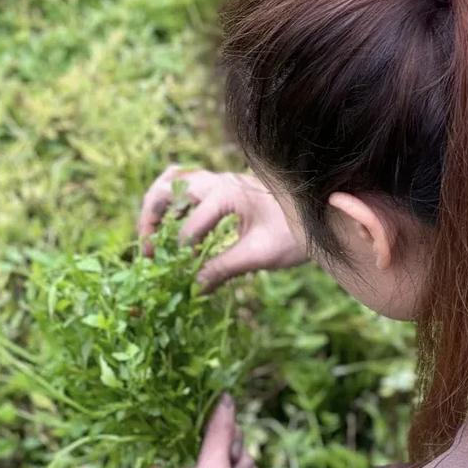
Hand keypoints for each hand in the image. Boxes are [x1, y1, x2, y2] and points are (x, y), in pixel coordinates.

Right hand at [136, 165, 306, 289]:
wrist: (319, 213)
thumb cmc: (294, 233)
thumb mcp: (259, 255)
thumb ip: (223, 269)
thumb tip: (193, 288)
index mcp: (227, 195)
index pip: (188, 228)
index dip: (179, 256)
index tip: (178, 276)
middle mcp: (218, 181)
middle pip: (166, 190)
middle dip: (150, 220)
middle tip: (148, 251)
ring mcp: (219, 179)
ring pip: (171, 181)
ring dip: (156, 207)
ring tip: (152, 237)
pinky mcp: (222, 185)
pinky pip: (185, 184)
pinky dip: (172, 201)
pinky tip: (172, 226)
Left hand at [147, 394, 262, 467]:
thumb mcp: (213, 467)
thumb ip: (219, 430)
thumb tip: (225, 397)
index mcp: (165, 460)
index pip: (186, 424)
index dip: (208, 424)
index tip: (220, 431)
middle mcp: (181, 467)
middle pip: (215, 435)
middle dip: (231, 452)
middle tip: (228, 467)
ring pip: (232, 452)